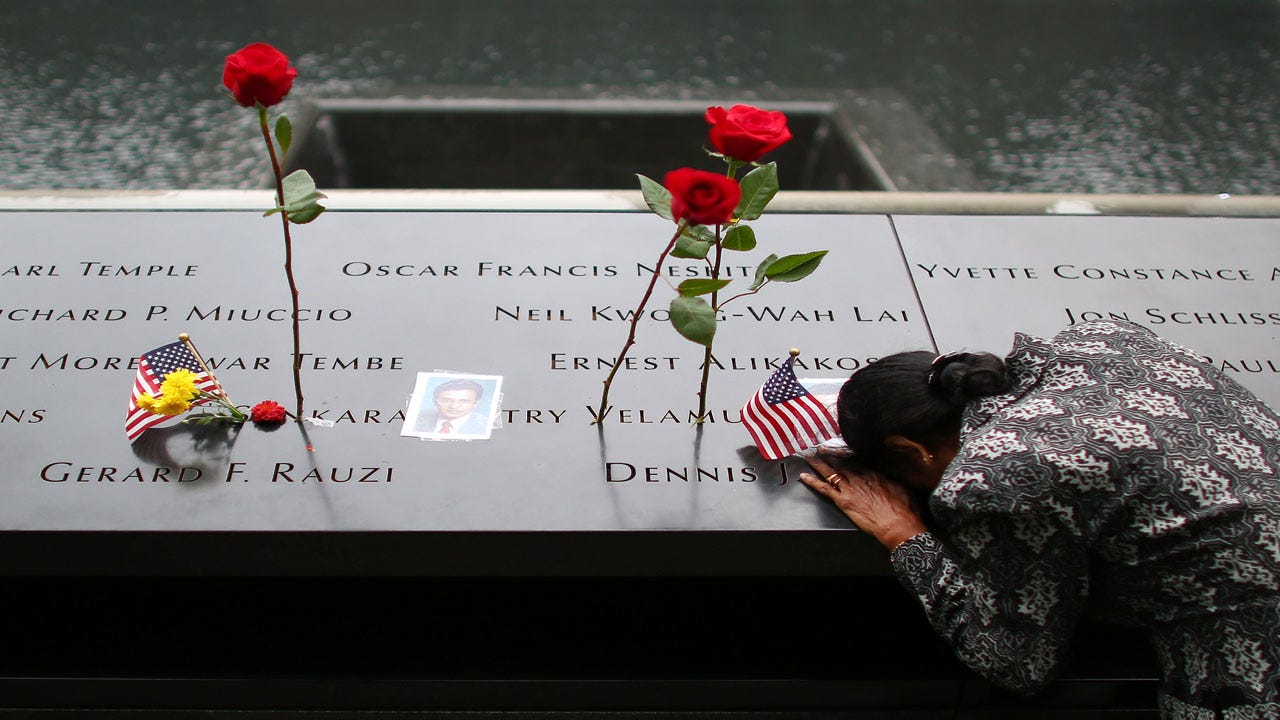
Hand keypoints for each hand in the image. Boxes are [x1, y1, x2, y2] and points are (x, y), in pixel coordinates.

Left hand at [799, 452, 927, 550]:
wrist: (897, 523)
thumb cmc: (904, 510)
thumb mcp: (903, 488)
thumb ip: (894, 480)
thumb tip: (894, 477)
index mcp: (874, 473)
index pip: (855, 460)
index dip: (845, 454)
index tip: (838, 449)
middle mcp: (860, 477)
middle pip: (841, 463)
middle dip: (829, 455)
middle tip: (819, 448)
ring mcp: (850, 488)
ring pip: (830, 472)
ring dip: (818, 463)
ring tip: (809, 457)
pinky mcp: (843, 500)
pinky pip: (824, 489)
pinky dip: (812, 482)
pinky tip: (804, 476)